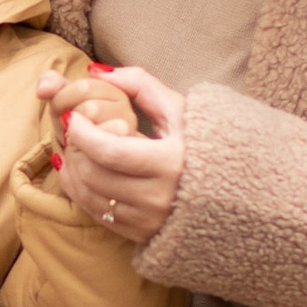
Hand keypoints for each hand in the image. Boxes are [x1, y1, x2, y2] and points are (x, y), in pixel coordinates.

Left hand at [40, 63, 187, 247]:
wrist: (233, 192)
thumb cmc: (203, 144)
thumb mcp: (180, 110)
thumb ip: (140, 85)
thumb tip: (98, 72)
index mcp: (172, 164)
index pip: (109, 152)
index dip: (83, 133)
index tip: (73, 116)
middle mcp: (159, 198)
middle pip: (94, 174)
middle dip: (75, 150)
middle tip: (72, 131)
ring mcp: (149, 220)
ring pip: (90, 197)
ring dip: (73, 170)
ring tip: (76, 148)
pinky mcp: (141, 234)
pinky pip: (97, 214)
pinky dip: (80, 191)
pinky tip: (79, 170)